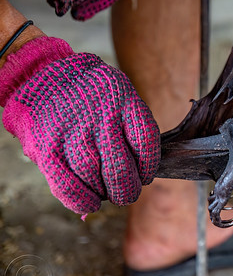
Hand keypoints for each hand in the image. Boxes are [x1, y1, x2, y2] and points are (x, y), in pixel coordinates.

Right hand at [0, 37, 159, 214]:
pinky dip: (81, 200)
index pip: (146, 142)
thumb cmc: (91, 94)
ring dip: (104, 193)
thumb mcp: (119, 93)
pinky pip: (67, 185)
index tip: (145, 175)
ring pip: (94, 179)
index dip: (148, 166)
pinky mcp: (47, 148)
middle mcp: (98, 115)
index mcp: (122, 98)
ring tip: (106, 191)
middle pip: (120, 168)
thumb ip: (132, 125)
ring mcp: (71, 131)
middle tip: (127, 192)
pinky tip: (90, 201)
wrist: (41, 74)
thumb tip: (143, 169)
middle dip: (128, 189)